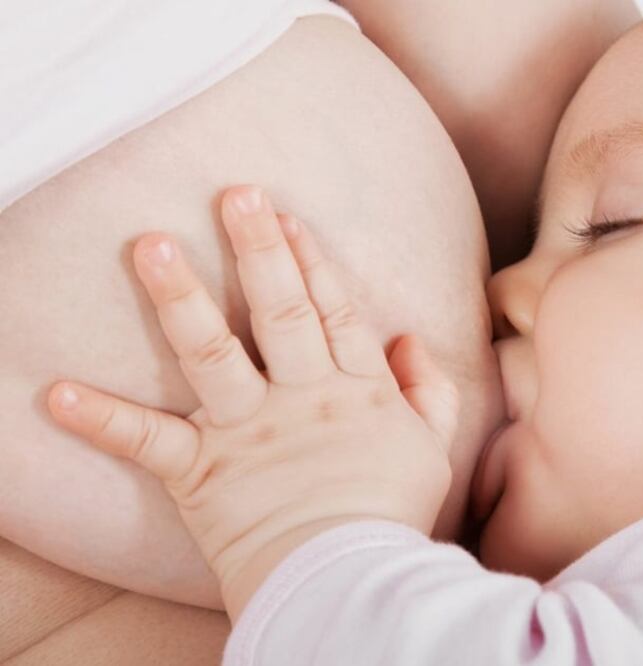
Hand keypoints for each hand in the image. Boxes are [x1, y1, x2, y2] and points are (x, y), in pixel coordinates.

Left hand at [47, 186, 457, 618]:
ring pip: (211, 352)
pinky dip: (101, 420)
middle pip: (280, 310)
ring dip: (179, 298)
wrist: (347, 579)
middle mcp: (301, 396)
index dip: (311, 259)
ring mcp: (247, 431)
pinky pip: (146, 442)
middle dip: (257, 248)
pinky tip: (56, 392)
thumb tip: (408, 337)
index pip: (333, 309)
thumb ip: (430, 388)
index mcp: (356, 388)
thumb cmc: (391, 514)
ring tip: (150, 245)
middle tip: (234, 194)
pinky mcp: (202, 472)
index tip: (285, 216)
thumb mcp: (434, 448)